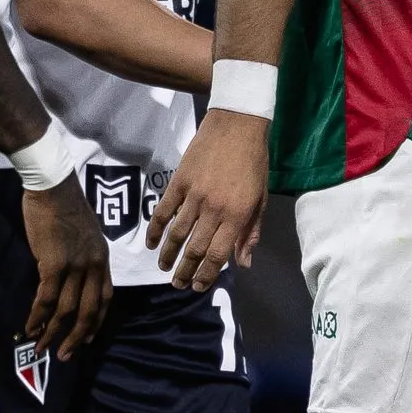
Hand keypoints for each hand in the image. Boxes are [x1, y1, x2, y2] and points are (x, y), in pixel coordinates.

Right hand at [20, 174, 115, 359]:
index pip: (105, 298)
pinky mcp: (54, 265)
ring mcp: (75, 266)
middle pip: (89, 311)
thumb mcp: (83, 234)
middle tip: (66, 356)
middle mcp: (93, 266)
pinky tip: (29, 329)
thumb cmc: (64, 206)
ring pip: (66, 310)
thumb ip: (81, 257)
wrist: (53, 187)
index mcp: (102, 259)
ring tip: (42, 348)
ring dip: (53, 333)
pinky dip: (37, 317)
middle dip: (77, 337)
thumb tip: (67, 276)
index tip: (87, 339)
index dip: (96, 321)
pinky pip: (46, 299)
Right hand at [149, 108, 270, 290]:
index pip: (218, 255)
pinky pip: (163, 210)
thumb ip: (251, 232)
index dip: (206, 276)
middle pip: (195, 249)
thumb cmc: (254, 162)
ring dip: (168, 255)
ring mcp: (194, 196)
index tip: (198, 287)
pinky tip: (150, 243)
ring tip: (163, 268)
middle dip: (185, 271)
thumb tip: (243, 263)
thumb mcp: (261, 199)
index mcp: (237, 216)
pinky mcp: (179, 182)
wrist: (237, 125)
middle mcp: (214, 210)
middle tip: (178, 284)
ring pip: (177, 233)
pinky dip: (154, 229)